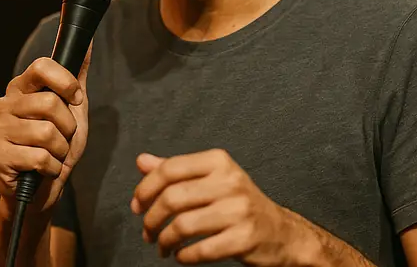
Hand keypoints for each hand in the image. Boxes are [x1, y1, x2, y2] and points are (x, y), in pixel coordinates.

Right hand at [0, 47, 90, 213]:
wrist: (43, 187)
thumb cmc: (56, 146)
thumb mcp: (73, 108)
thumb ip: (76, 76)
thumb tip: (87, 43)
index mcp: (21, 88)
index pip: (42, 66)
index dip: (66, 82)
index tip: (75, 100)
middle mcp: (4, 104)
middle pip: (50, 103)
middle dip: (67, 127)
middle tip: (61, 138)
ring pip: (47, 133)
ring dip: (60, 150)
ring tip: (51, 154)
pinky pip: (39, 157)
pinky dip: (51, 167)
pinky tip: (42, 169)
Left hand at [131, 148, 306, 265]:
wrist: (280, 232)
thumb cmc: (238, 204)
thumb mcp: (210, 179)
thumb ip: (175, 170)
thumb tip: (142, 161)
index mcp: (219, 161)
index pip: (170, 169)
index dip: (145, 189)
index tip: (137, 206)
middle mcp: (230, 181)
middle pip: (172, 198)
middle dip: (151, 219)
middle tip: (147, 232)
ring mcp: (239, 210)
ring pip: (183, 225)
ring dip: (164, 240)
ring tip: (162, 246)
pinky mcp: (244, 238)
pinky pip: (200, 250)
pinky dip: (183, 256)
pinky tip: (181, 255)